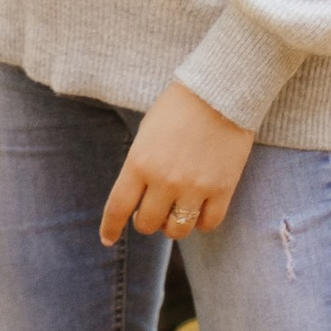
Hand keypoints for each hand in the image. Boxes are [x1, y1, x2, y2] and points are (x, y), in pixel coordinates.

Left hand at [102, 83, 255, 247]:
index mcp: (139, 162)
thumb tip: (138, 200)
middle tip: (153, 209)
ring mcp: (195, 187)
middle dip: (146, 220)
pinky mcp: (222, 189)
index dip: (110, 228)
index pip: (118, 208)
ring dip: (173, 225)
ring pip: (177, 230)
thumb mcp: (146, 134)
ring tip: (176, 210)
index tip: (107, 238)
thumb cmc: (179, 108)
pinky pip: (208, 224)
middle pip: (147, 224)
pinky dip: (201, 222)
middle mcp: (165, 180)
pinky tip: (199, 210)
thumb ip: (139, 167)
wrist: (220, 92)